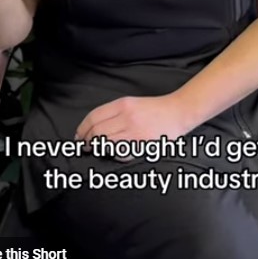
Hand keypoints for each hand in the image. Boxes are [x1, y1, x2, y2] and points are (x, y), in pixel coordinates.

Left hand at [74, 94, 190, 160]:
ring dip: (98, 148)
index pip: (94, 117)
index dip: (83, 128)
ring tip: (98, 150)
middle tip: (85, 146)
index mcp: (123, 104)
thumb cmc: (155, 109)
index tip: (79, 136)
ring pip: (106, 143)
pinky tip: (114, 153)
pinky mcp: (143, 144)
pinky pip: (121, 153)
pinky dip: (114, 155)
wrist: (178, 112)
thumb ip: (114, 112)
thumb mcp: (132, 103)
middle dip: (87, 141)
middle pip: (97, 131)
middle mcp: (127, 116)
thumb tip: (93, 127)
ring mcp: (135, 131)